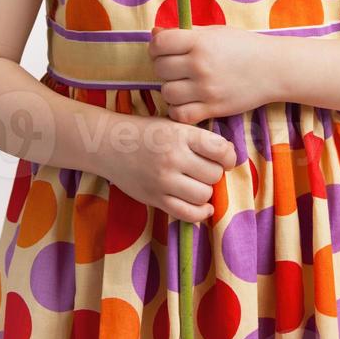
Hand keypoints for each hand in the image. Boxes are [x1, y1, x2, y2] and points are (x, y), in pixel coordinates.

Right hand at [97, 112, 236, 223]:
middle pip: (214, 174)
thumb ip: (199, 138)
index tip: (224, 158)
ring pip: (204, 195)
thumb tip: (230, 154)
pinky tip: (203, 206)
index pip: (220, 150)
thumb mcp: (173, 124)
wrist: (109, 145)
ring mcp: (163, 181)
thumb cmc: (147, 133)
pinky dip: (201, 213)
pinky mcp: (155, 199)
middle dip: (214, 173)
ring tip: (198, 183)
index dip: (228, 156)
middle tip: (205, 169)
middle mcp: (173, 158)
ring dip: (206, 192)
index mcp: (180, 135)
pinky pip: (188, 214)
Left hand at [148, 24, 270, 124]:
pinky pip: (181, 114)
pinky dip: (178, 110)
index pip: (159, 44)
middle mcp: (200, 65)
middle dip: (163, 67)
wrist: (273, 68)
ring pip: (167, 93)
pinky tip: (187, 102)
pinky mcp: (213, 109)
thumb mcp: (215, 32)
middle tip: (175, 68)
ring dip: (170, 89)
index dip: (156, 46)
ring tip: (182, 85)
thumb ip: (185, 32)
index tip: (163, 50)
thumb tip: (155, 34)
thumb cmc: (243, 46)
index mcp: (200, 42)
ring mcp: (206, 89)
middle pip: (160, 68)